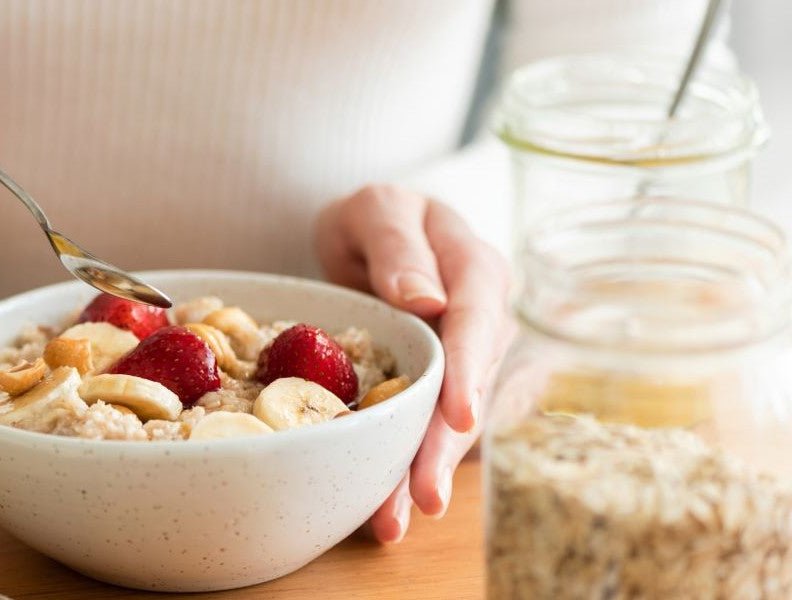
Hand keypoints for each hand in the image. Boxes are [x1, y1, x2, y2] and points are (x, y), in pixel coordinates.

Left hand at [315, 184, 512, 542]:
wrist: (370, 236)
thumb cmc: (377, 217)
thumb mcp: (376, 208)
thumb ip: (397, 243)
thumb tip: (428, 298)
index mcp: (475, 270)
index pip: (478, 321)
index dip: (470, 370)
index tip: (459, 416)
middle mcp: (483, 322)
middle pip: (471, 387)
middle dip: (446, 446)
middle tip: (425, 496)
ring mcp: (466, 361)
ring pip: (451, 422)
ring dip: (424, 471)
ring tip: (393, 522)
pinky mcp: (441, 390)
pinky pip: (429, 430)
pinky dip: (406, 468)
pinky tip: (385, 508)